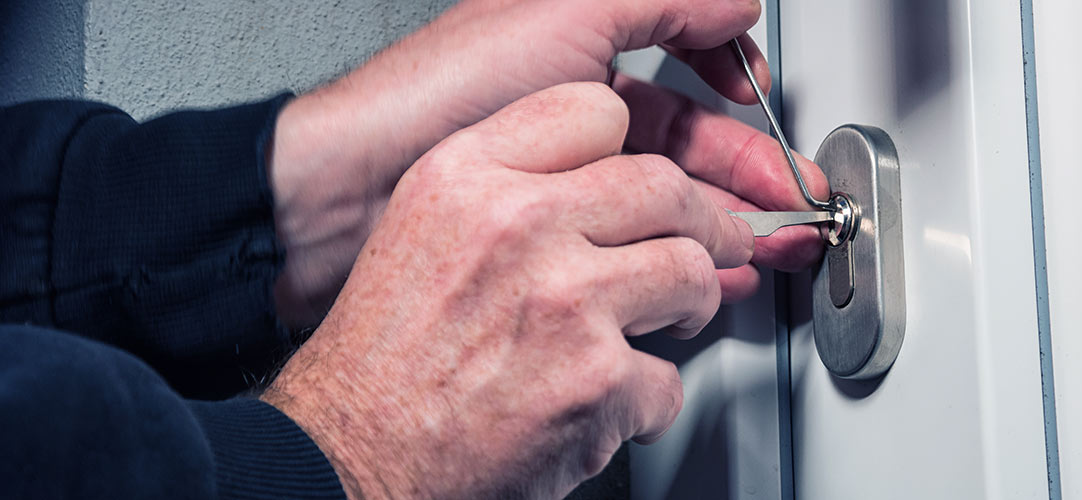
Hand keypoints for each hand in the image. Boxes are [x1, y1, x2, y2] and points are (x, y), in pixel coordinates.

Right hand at [264, 83, 754, 497]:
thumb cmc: (378, 360)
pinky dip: (645, 403)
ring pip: (690, 273)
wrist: (349, 455)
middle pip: (663, 188)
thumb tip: (593, 189)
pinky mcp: (597, 380)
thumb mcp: (421, 227)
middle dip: (702, 222)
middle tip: (712, 242)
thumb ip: (504, 189)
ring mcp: (566, 301)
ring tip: (669, 321)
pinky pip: (667, 380)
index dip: (634, 150)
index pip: (594, 112)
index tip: (648, 178)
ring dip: (689, 305)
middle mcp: (520, 226)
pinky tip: (608, 403)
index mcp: (470, 178)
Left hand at [267, 0, 826, 326]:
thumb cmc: (439, 95)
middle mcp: (573, 117)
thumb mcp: (564, 11)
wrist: (347, 193)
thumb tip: (735, 3)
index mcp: (579, 53)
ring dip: (726, 216)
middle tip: (792, 196)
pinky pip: (635, 248)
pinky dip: (683, 260)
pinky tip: (715, 271)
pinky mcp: (548, 244)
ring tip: (768, 241)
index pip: (678, 60)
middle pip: (688, 136)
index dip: (730, 76)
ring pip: (668, 198)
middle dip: (749, 164)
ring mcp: (561, 182)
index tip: (762, 98)